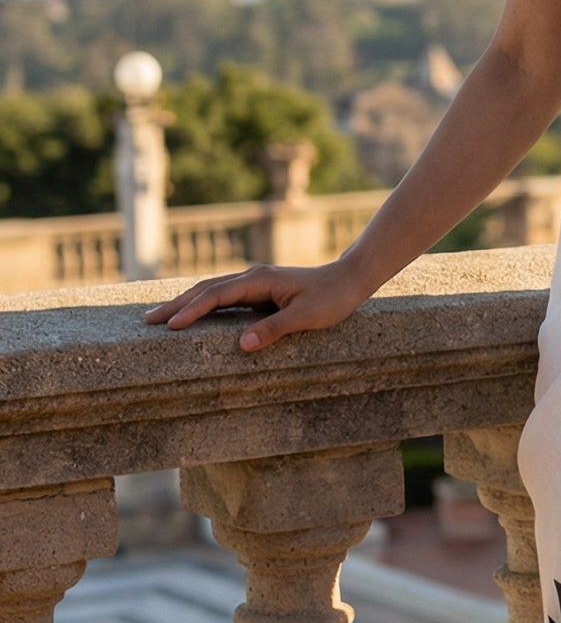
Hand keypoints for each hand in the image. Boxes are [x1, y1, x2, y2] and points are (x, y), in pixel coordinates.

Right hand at [143, 258, 369, 353]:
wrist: (349, 279)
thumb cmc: (331, 298)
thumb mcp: (306, 317)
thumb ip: (274, 329)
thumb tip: (242, 345)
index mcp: (259, 280)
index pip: (217, 296)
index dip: (193, 310)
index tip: (171, 326)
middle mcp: (252, 277)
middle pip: (206, 290)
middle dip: (177, 305)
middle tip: (148, 320)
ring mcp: (254, 283)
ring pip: (212, 291)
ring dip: (186, 303)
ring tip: (161, 317)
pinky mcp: (259, 291)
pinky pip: (224, 298)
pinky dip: (203, 305)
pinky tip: (192, 314)